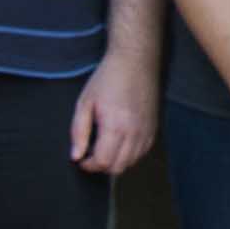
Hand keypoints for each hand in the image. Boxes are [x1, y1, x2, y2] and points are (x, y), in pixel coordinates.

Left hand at [70, 54, 157, 177]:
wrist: (135, 61)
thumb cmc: (108, 79)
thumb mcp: (85, 103)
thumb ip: (79, 132)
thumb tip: (76, 156)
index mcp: (115, 125)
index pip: (103, 161)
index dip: (89, 165)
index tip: (81, 159)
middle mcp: (134, 132)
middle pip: (118, 166)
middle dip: (101, 166)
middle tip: (90, 155)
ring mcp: (146, 130)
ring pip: (132, 162)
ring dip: (116, 161)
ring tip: (104, 148)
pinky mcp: (153, 127)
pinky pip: (142, 152)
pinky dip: (130, 155)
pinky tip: (119, 143)